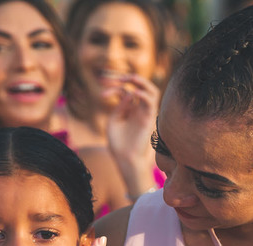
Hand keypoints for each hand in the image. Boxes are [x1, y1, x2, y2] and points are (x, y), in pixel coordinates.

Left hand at [104, 75, 161, 194]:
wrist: (125, 159)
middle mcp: (139, 108)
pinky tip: (132, 93)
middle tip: (113, 78)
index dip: (113, 85)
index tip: (101, 88)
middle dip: (126, 78)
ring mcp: (145, 112)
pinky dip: (143, 94)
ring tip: (128, 78)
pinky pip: (151, 101)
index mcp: (129, 109)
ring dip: (140, 81)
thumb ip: (120, 106)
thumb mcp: (114, 120)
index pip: (124, 90)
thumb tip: (128, 92)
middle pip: (138, 86)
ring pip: (151, 90)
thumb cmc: (118, 143)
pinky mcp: (150, 118)